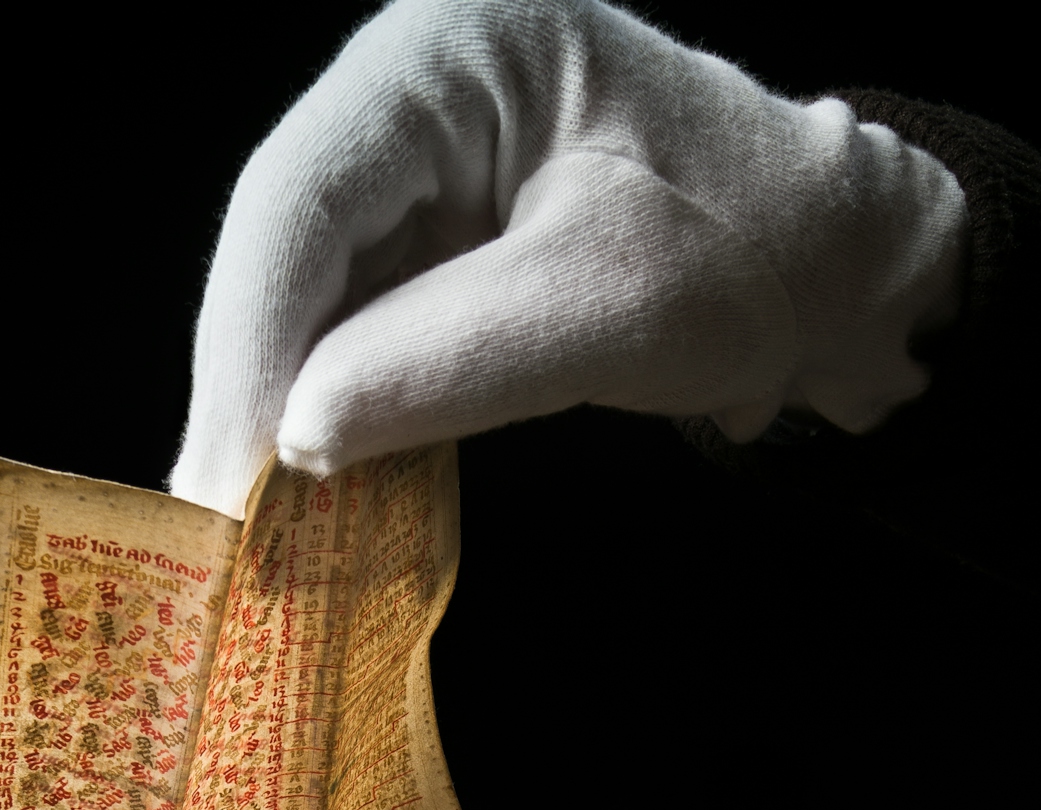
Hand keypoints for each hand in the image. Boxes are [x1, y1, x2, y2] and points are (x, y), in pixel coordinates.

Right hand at [172, 0, 966, 515]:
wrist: (828, 266)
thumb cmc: (755, 251)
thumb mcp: (615, 307)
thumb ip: (452, 360)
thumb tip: (293, 433)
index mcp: (455, 46)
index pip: (306, 194)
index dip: (250, 340)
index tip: (225, 472)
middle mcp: (413, 93)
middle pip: (285, 245)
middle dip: (247, 386)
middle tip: (212, 525)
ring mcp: (417, 170)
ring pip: (307, 296)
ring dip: (276, 412)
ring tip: (244, 530)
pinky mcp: (432, 245)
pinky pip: (355, 331)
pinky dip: (334, 414)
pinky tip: (307, 491)